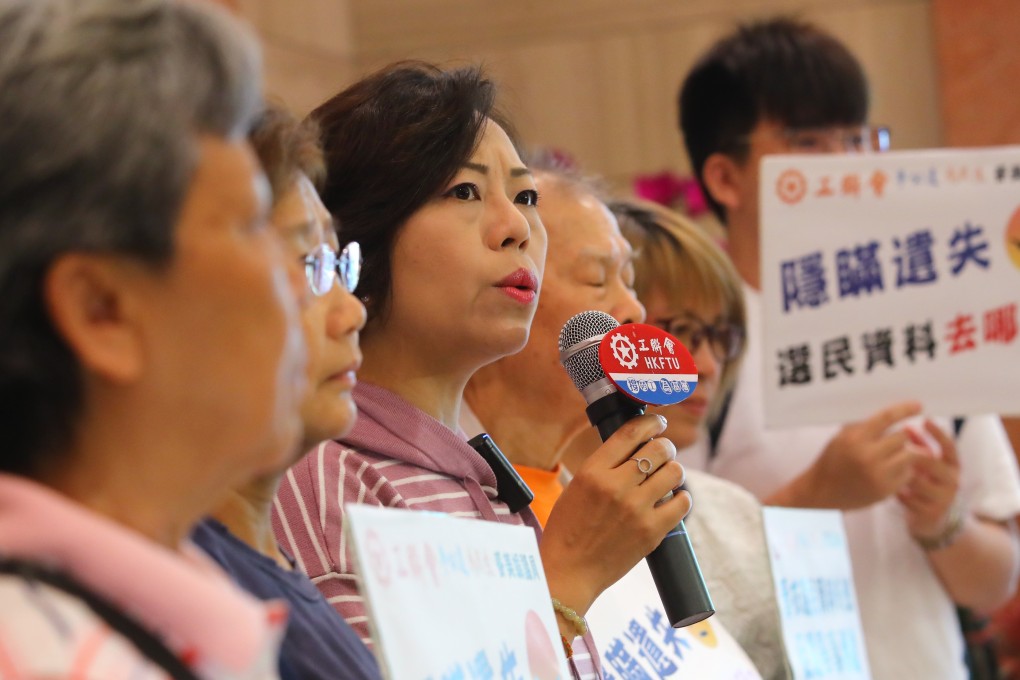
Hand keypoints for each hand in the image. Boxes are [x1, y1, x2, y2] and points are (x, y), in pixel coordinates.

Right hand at [539, 413, 688, 616]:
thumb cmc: (568, 529)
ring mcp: (636, 509)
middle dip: (665, 446)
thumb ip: (603, 467)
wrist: (569, 572)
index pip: (631, 432)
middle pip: (658, 449)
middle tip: (663, 452)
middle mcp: (616, 486)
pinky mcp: (652, 532)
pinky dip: (680, 498)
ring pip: (675, 472)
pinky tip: (672, 500)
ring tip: (667, 477)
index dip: (650, 423)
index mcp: (592, 471)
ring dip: (674, 471)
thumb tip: (634, 448)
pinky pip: (682, 502)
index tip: (658, 423)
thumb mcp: (576, 487)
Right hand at [796, 401, 922, 509]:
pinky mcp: (885, 490)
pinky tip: (891, 469)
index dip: (905, 410)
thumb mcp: (841, 437)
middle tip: (894, 439)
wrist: (821, 492)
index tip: (918, 406)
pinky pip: (908, 473)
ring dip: (904, 452)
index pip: (886, 417)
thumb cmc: (832, 461)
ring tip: (894, 454)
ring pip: (909, 455)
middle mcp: (867, 456)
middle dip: (900, 436)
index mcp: (855, 439)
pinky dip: (903, 469)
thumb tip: (891, 414)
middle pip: (902, 436)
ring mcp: (878, 474)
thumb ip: (863, 427)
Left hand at [897, 419, 960, 540]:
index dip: (938, 433)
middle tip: (896, 450)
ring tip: (890, 472)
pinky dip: (898, 492)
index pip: (949, 447)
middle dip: (912, 454)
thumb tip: (906, 426)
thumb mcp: (926, 464)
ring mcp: (943, 498)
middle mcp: (953, 481)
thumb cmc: (925, 484)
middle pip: (932, 462)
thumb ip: (919, 447)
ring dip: (901, 475)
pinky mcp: (930, 513)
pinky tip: (891, 490)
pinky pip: (908, 498)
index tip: (925, 420)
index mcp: (953, 466)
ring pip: (917, 481)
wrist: (930, 520)